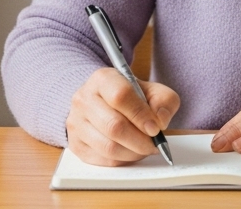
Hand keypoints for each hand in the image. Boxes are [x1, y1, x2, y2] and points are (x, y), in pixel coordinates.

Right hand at [65, 67, 179, 166]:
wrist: (104, 102)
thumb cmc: (131, 97)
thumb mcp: (152, 91)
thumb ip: (164, 101)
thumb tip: (160, 121)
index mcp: (102, 79)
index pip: (121, 96)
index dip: (141, 115)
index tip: (155, 128)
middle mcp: (84, 99)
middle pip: (114, 126)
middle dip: (140, 140)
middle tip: (154, 144)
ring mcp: (76, 122)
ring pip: (108, 147)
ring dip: (133, 153)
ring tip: (144, 148)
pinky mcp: (75, 143)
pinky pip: (103, 160)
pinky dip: (123, 160)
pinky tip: (131, 152)